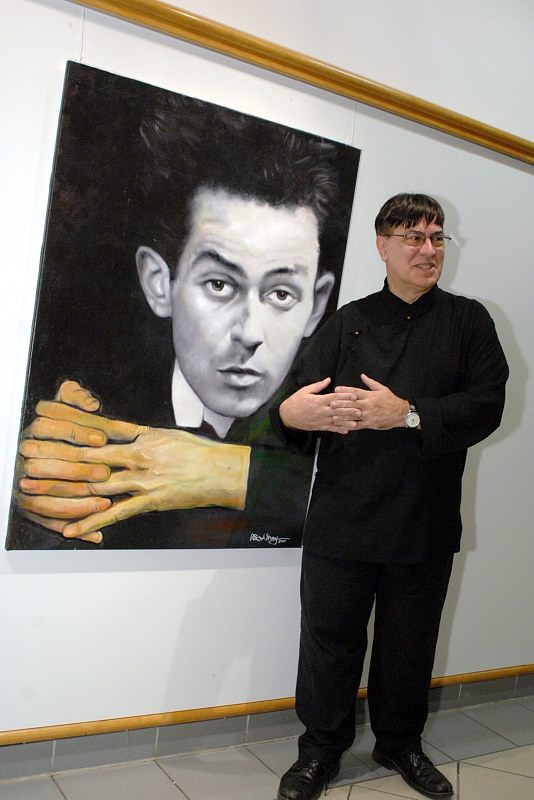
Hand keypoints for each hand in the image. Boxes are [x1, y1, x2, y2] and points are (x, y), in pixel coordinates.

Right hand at [15, 380, 123, 543]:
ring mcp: (24, 483)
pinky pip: (48, 520)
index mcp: (34, 430)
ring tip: (104, 502)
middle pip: (47, 464)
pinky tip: (96, 533)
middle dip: (79, 470)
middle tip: (106, 473)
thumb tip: (90, 404)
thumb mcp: (65, 404)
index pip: (48, 426)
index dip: (76, 432)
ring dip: (77, 502)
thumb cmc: (64, 426)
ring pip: (44, 497)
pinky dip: (72, 527)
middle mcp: (25, 456)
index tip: (102, 439)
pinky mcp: (28, 505)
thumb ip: (75, 397)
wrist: (41, 452)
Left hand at [16, 381, 250, 541]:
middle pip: (89, 458)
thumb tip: (117, 430)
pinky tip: (71, 530)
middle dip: (57, 461)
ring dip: (64, 489)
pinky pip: (115, 514)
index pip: (99, 434)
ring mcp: (143, 481)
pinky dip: (92, 522)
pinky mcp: (149, 502)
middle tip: (28, 462)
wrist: (224, 473)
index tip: (47, 433)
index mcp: (142, 438)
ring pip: (96, 485)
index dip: (71, 435)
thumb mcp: (167, 434)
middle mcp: (138, 456)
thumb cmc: (200, 452)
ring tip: (36, 492)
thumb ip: (139, 434)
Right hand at [280, 377, 358, 432]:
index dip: (345, 396)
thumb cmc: (296, 401)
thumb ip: (318, 386)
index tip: (355, 395)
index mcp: (319, 401)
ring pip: (336, 421)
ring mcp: (321, 420)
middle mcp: (321, 411)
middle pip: (338, 410)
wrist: (287, 416)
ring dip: (347, 422)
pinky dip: (339, 430)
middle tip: (360, 410)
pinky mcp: (319, 427)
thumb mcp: (305, 390)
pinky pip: (331, 429)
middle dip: (350, 410)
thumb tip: (329, 379)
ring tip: (356, 422)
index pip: (335, 398)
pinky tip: (347, 431)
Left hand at [334, 374, 407, 429]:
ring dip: (343, 416)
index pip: (356, 392)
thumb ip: (371, 383)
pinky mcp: (371, 423)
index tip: (336, 389)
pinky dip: (351, 426)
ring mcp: (369, 415)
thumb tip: (362, 375)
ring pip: (354, 415)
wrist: (401, 413)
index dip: (345, 390)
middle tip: (331, 403)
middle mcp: (368, 405)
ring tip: (333, 416)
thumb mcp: (382, 389)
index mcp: (370, 396)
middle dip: (341, 404)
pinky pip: (359, 425)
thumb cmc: (391, 400)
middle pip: (352, 404)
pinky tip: (343, 426)